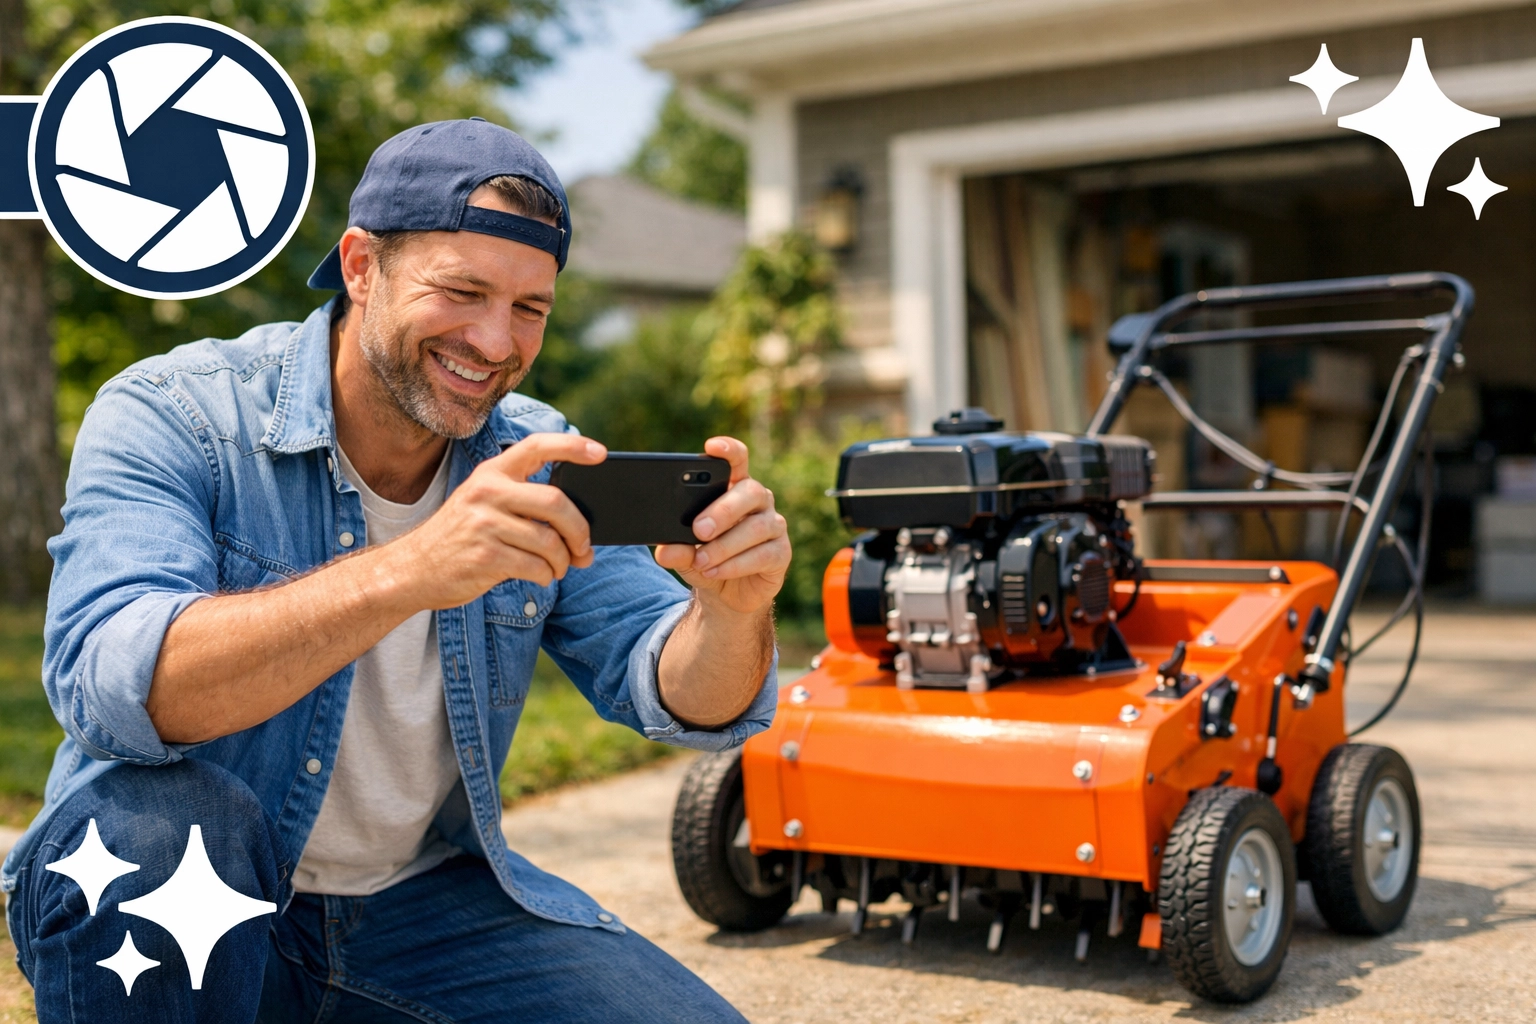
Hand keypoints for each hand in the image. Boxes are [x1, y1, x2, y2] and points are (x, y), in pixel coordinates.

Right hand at [383, 433, 605, 608]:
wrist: (413, 569)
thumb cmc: (462, 537)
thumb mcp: (483, 504)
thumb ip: (523, 503)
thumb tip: (579, 528)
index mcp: (491, 473)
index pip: (537, 447)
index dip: (572, 447)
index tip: (600, 453)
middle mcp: (487, 492)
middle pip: (556, 503)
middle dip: (580, 530)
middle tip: (585, 548)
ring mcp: (484, 524)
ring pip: (549, 541)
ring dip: (563, 561)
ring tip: (559, 568)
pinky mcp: (484, 556)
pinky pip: (535, 566)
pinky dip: (546, 576)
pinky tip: (541, 576)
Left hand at [655, 437, 789, 615]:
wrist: (726, 594)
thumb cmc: (706, 560)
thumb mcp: (685, 554)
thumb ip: (677, 549)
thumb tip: (663, 551)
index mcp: (733, 487)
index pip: (737, 460)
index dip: (729, 450)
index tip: (712, 446)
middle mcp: (758, 500)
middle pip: (750, 492)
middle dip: (723, 511)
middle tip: (698, 530)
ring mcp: (774, 525)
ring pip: (757, 527)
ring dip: (725, 546)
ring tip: (701, 561)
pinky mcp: (781, 553)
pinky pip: (763, 554)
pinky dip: (735, 564)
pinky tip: (714, 571)